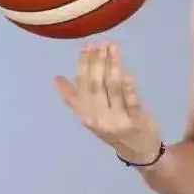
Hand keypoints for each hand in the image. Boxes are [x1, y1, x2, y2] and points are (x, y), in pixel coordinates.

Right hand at [53, 42, 162, 164]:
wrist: (137, 151)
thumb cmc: (112, 127)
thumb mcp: (90, 115)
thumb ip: (74, 97)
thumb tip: (55, 78)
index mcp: (85, 113)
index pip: (81, 85)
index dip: (84, 64)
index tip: (87, 45)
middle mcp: (97, 117)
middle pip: (96, 84)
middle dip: (99, 61)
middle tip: (102, 42)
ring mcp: (117, 120)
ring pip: (113, 88)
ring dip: (113, 65)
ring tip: (114, 47)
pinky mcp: (135, 121)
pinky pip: (131, 102)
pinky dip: (129, 88)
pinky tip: (128, 74)